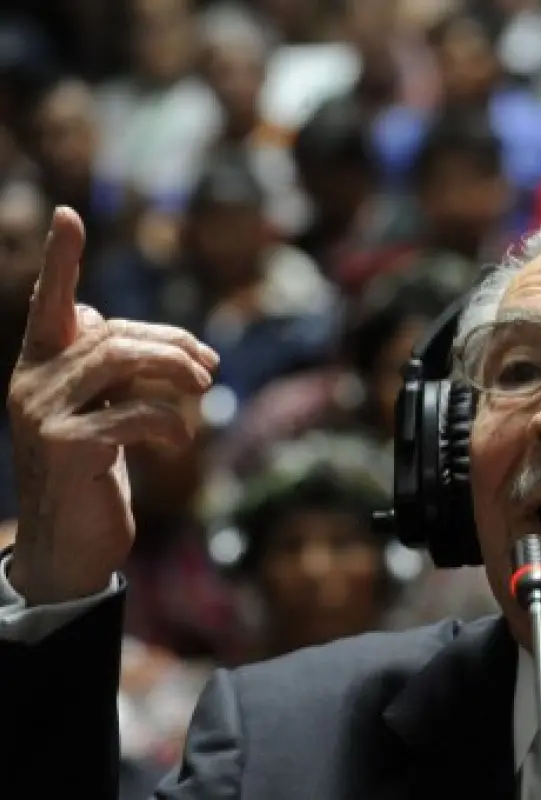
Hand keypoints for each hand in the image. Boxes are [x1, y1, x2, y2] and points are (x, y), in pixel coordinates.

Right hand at [6, 208, 218, 605]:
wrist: (68, 546)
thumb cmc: (91, 472)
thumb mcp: (97, 411)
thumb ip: (105, 369)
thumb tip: (125, 324)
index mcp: (38, 368)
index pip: (50, 305)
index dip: (60, 261)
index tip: (68, 214)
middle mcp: (29, 383)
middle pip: (111, 333)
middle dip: (170, 342)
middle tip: (210, 366)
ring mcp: (42, 416)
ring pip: (119, 360)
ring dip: (175, 369)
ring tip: (204, 390)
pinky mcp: (67, 448)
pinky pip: (136, 413)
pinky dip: (171, 423)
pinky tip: (178, 444)